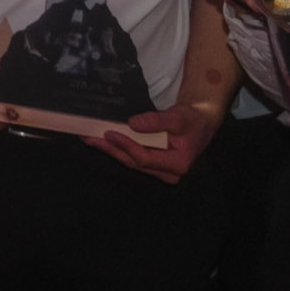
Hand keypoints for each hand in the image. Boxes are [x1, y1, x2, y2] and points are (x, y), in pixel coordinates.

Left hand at [85, 100, 221, 183]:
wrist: (201, 123)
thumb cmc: (193, 121)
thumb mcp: (178, 118)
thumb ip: (156, 121)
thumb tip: (132, 123)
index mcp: (177, 164)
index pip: (144, 158)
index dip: (126, 146)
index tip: (109, 133)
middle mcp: (168, 172)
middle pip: (133, 162)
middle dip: (109, 149)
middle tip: (88, 137)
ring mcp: (160, 170)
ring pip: (130, 161)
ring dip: (110, 149)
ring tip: (89, 138)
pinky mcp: (153, 163)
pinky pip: (133, 157)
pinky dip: (118, 148)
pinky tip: (103, 140)